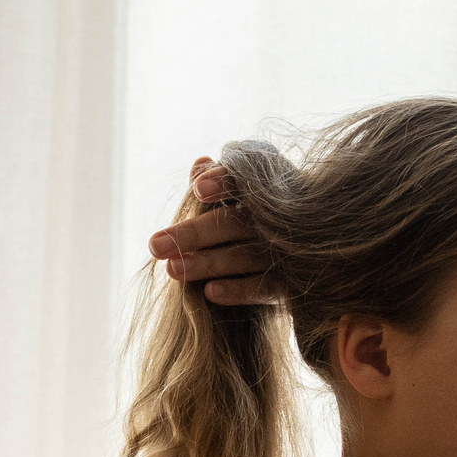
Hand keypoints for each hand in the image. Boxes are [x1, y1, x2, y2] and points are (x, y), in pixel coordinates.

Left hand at [145, 158, 281, 305]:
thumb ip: (217, 180)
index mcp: (263, 190)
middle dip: (192, 233)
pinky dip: (238, 289)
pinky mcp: (289, 284)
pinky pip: (264, 287)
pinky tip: (209, 292)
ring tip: (171, 269)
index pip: (243, 180)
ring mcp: (286, 251)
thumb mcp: (241, 196)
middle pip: (232, 222)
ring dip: (207, 263)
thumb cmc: (257, 219)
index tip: (198, 190)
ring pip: (243, 256)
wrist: (302, 256)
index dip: (223, 182)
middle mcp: (275, 218)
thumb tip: (199, 165)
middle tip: (154, 245)